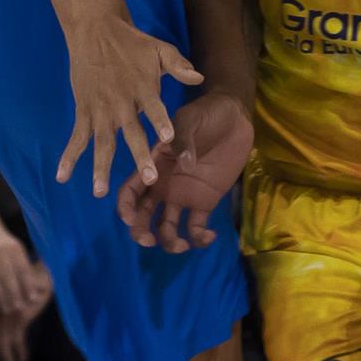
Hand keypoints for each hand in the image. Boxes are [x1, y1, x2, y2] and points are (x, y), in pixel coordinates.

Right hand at [0, 230, 49, 313]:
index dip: (28, 285)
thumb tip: (37, 286)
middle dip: (14, 294)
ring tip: (6, 309)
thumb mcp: (16, 248)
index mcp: (15, 247)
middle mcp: (1, 251)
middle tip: (19, 309)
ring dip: (1, 298)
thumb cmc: (4, 244)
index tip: (32, 299)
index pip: (23, 270)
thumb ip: (24, 264)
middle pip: (8, 277)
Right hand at [58, 16, 201, 197]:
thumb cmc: (132, 43)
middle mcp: (122, 103)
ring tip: (100, 191)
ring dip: (100, 167)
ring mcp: (101, 110)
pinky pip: (76, 138)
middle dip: (140, 156)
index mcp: (143, 88)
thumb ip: (179, 65)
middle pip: (132, 134)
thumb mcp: (160, 49)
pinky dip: (68, 157)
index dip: (161, 122)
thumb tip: (199, 77)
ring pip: (102, 143)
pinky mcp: (84, 111)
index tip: (168, 140)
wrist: (95, 31)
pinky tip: (62, 176)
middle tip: (149, 179)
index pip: (155, 108)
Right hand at [117, 90, 252, 251]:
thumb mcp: (190, 120)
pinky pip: (196, 228)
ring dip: (169, 242)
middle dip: (140, 232)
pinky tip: (209, 236)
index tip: (130, 219)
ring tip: (182, 245)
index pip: (130, 191)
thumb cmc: (207, 114)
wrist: (235, 117)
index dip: (125, 207)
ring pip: (166, 228)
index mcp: (153, 166)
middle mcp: (163, 186)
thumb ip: (183, 140)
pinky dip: (199, 239)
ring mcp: (183, 196)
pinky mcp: (205, 202)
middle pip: (143, 216)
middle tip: (149, 241)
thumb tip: (184, 163)